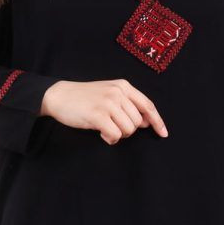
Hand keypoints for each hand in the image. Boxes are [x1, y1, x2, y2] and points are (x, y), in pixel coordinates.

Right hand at [40, 78, 167, 144]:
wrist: (59, 96)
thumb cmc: (85, 98)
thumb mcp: (109, 93)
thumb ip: (129, 104)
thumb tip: (147, 122)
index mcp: (123, 86)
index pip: (148, 105)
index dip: (157, 121)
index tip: (163, 134)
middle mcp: (118, 93)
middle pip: (138, 122)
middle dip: (128, 129)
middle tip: (113, 125)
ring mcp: (108, 103)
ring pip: (128, 130)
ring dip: (118, 134)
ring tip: (105, 128)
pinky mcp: (98, 115)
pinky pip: (115, 135)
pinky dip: (110, 138)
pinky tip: (101, 133)